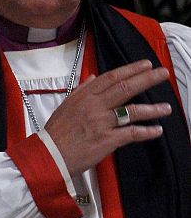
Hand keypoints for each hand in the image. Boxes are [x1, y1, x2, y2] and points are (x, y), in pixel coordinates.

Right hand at [45, 59, 171, 176]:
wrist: (51, 153)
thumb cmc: (57, 131)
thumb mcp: (66, 105)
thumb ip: (81, 90)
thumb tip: (92, 77)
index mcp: (84, 96)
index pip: (111, 78)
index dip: (130, 70)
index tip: (145, 65)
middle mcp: (94, 106)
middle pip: (125, 88)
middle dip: (147, 79)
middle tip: (162, 74)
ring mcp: (102, 122)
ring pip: (132, 111)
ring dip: (152, 109)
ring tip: (167, 107)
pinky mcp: (107, 140)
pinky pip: (131, 133)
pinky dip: (146, 132)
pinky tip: (157, 130)